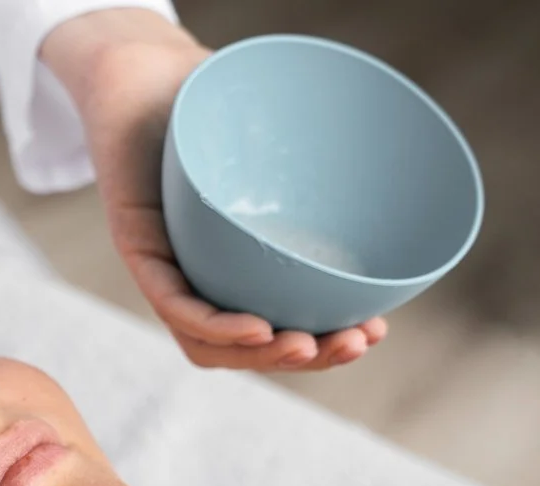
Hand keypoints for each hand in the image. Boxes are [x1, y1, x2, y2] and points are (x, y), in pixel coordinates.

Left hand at [41, 11, 386, 370]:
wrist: (141, 74)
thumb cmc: (211, 108)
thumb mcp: (279, 145)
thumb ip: (324, 164)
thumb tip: (402, 169)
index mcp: (234, 271)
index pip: (275, 333)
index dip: (322, 346)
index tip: (375, 332)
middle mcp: (198, 279)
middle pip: (246, 349)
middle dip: (305, 358)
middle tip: (356, 342)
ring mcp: (164, 269)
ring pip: (207, 342)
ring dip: (262, 356)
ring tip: (310, 346)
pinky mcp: (137, 248)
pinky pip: (173, 301)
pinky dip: (214, 324)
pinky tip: (257, 329)